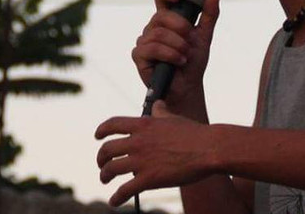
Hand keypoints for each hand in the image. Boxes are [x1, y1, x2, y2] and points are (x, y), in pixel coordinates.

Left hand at [95, 101, 214, 206]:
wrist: (207, 149)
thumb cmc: (193, 133)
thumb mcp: (173, 118)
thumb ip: (161, 112)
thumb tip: (157, 104)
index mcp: (144, 124)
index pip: (113, 124)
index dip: (101, 130)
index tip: (97, 136)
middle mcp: (138, 141)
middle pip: (107, 149)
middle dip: (100, 158)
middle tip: (102, 163)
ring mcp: (142, 160)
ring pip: (110, 169)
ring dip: (104, 176)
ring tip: (105, 179)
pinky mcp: (148, 179)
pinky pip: (124, 190)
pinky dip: (116, 198)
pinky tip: (114, 201)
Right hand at [132, 0, 219, 110]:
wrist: (188, 85)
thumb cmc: (193, 60)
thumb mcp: (204, 35)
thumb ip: (209, 15)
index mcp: (167, 19)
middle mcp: (153, 27)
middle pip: (161, 16)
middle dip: (180, 27)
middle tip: (190, 39)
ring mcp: (144, 40)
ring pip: (158, 33)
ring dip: (177, 45)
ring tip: (186, 55)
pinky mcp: (139, 55)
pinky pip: (153, 48)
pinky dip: (170, 54)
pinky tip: (179, 61)